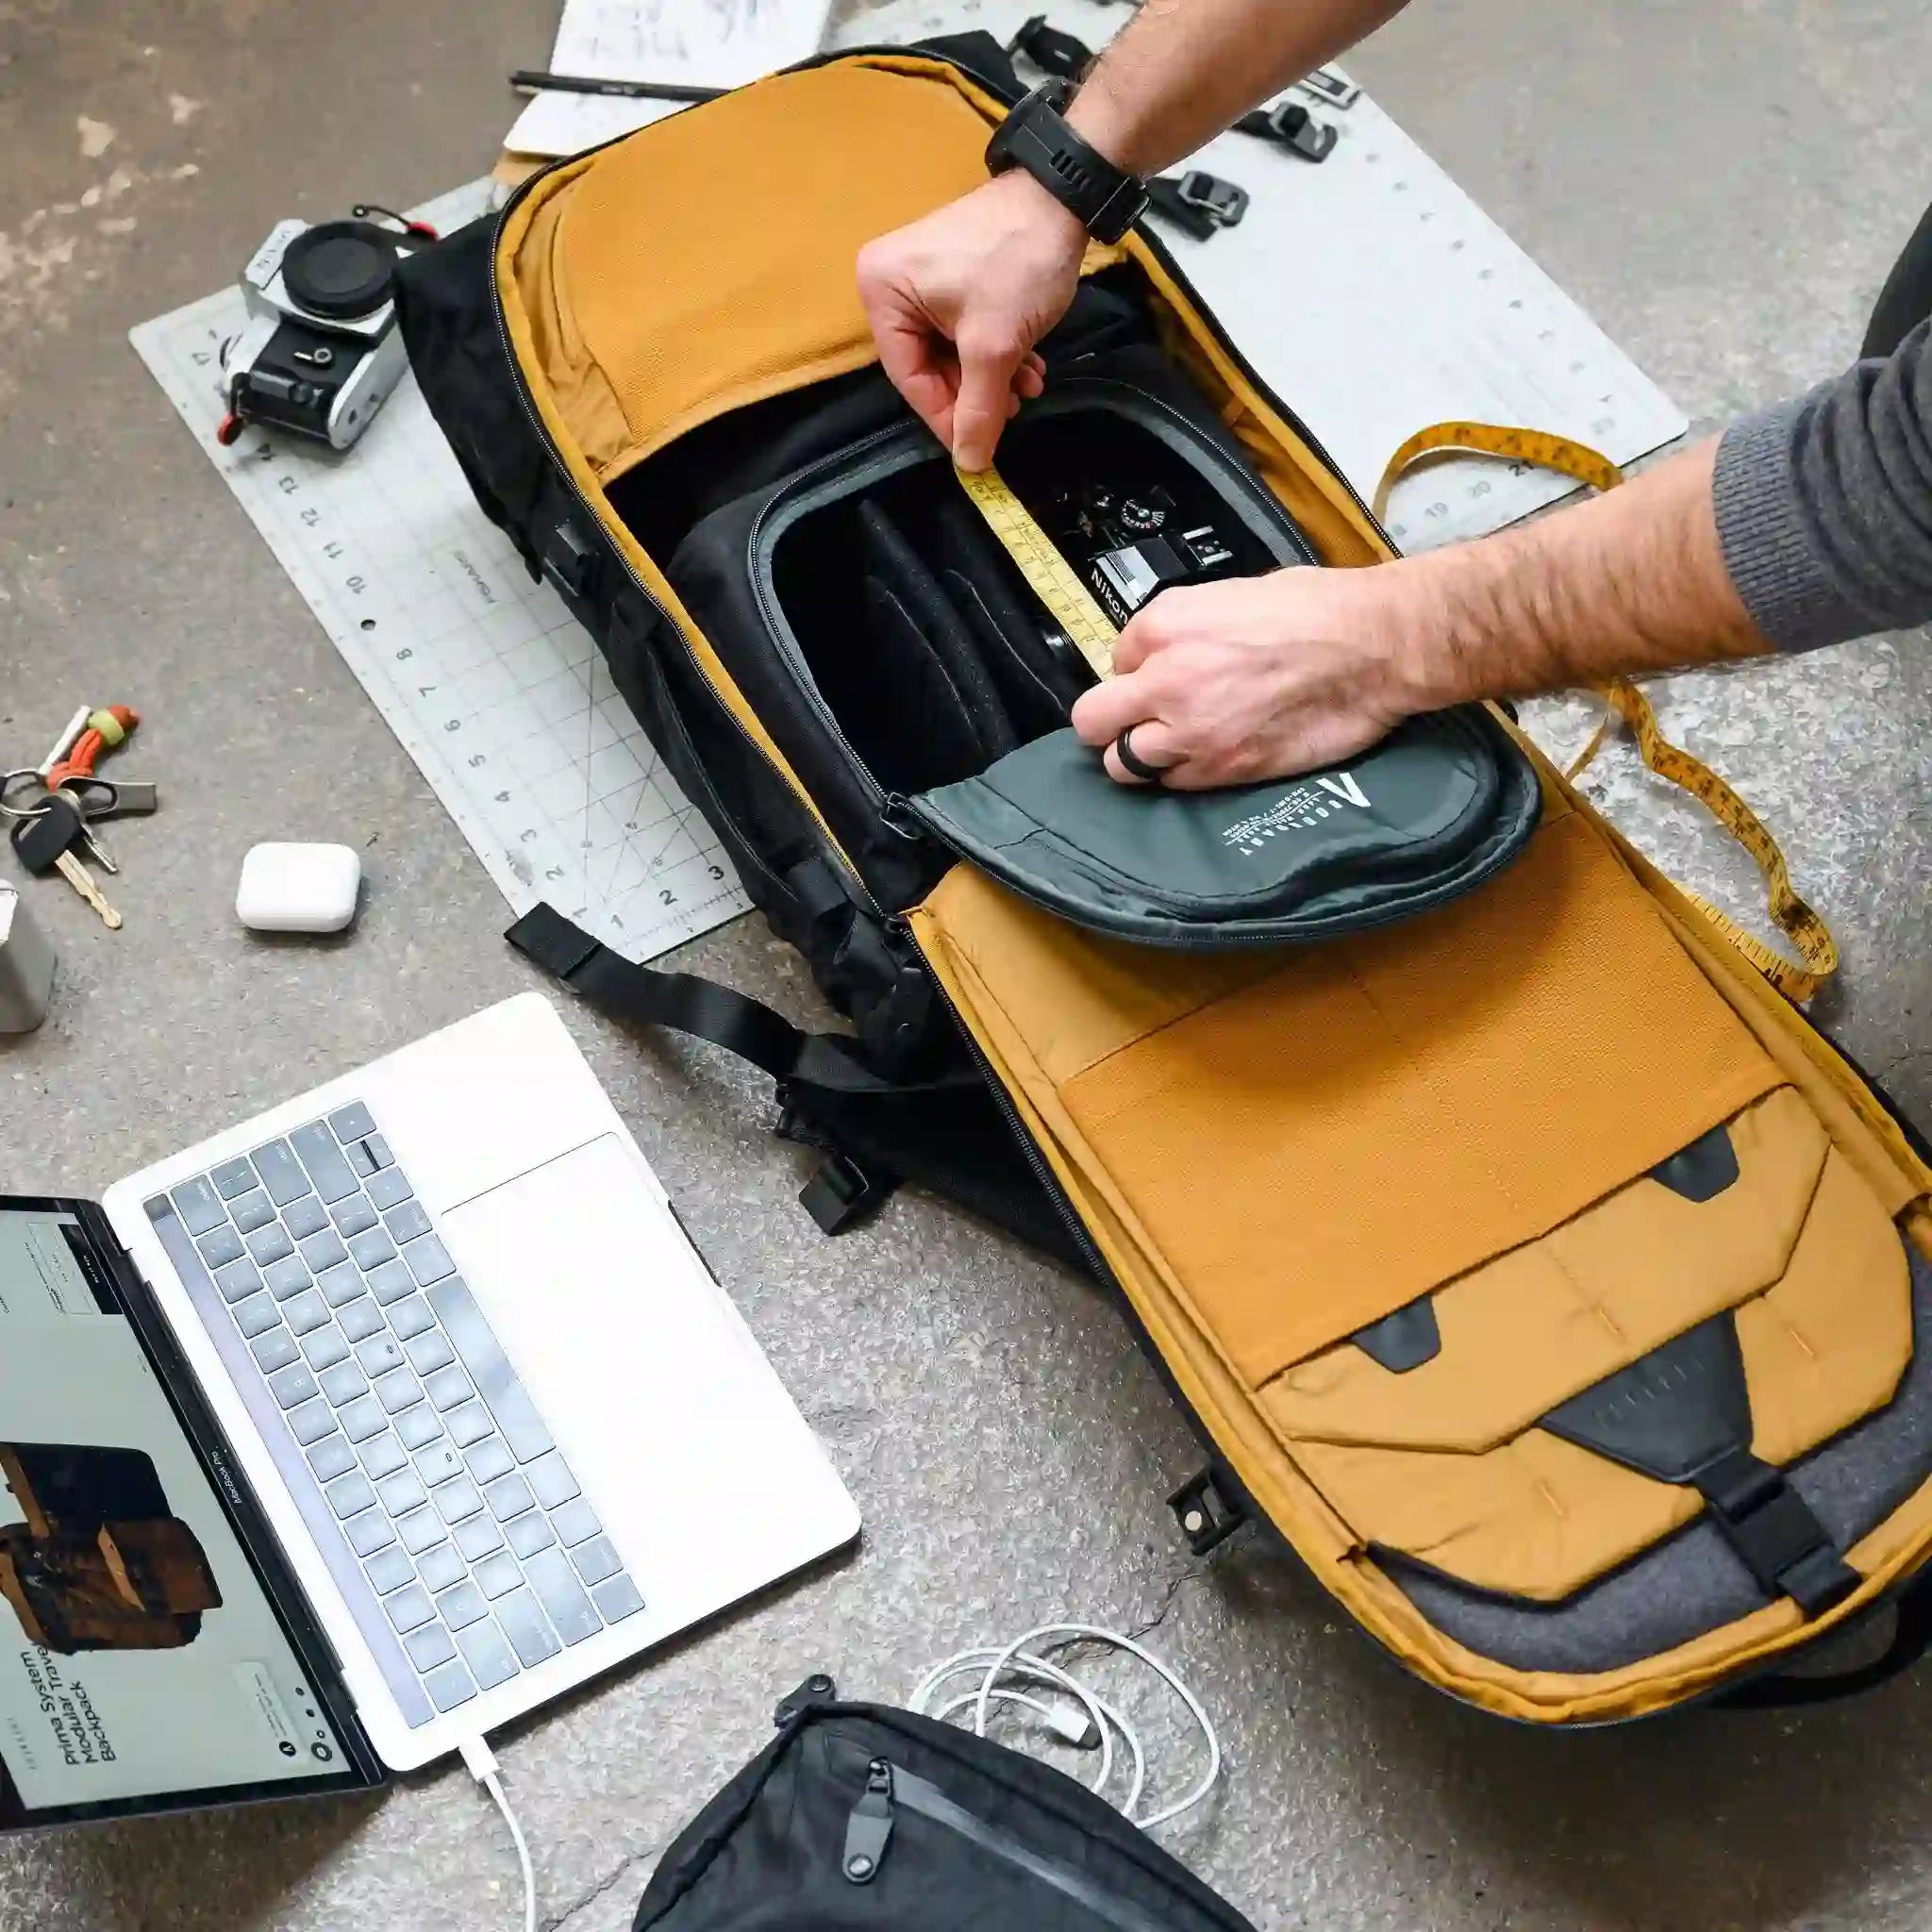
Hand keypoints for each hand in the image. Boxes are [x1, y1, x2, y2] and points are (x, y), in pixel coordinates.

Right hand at [857, 172, 1087, 469]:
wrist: (1063, 197)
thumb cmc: (1016, 264)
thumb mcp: (994, 346)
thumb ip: (979, 410)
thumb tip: (971, 466)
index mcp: (881, 291)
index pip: (906, 376)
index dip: (943, 416)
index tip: (976, 446)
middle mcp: (890, 281)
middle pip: (928, 366)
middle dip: (974, 393)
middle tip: (1011, 411)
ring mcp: (923, 275)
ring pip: (952, 351)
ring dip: (992, 377)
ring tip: (1026, 387)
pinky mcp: (954, 273)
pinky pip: (965, 328)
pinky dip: (997, 352)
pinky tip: (1029, 365)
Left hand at [1069, 564, 1442, 788]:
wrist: (1374, 648)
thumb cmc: (1316, 610)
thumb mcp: (1231, 593)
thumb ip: (1182, 628)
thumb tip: (1157, 654)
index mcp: (1165, 625)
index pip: (1113, 659)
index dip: (1135, 668)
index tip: (1156, 671)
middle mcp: (1166, 680)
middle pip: (1092, 720)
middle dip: (1107, 719)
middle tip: (1132, 718)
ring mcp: (1191, 732)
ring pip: (1122, 764)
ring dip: (1138, 754)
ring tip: (1168, 743)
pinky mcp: (1222, 770)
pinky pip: (1173, 784)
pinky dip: (1181, 773)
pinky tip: (1208, 754)